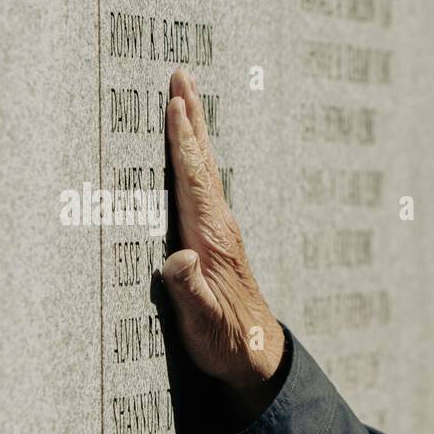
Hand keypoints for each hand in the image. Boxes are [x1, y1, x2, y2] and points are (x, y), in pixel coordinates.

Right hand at [161, 69, 283, 416]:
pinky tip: (191, 152)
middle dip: (192, 119)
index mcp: (213, 240)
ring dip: (194, 132)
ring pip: (205, 171)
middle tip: (182, 75)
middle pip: (203, 163)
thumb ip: (189, 292)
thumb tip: (176, 261)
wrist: (258, 357)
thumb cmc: (228, 342)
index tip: (176, 104)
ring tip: (185, 97)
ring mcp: (221, 232)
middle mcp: (220, 228)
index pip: (195, 181)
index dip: (183, 143)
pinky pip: (203, 187)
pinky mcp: (218, 241)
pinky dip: (194, 160)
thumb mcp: (204, 324)